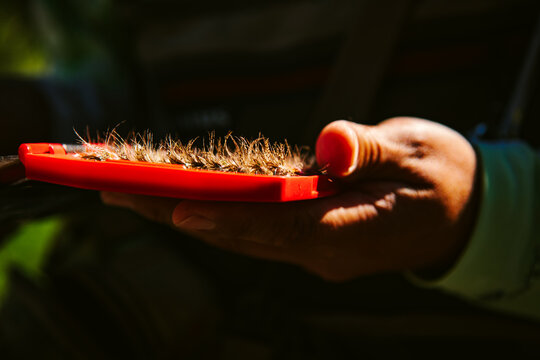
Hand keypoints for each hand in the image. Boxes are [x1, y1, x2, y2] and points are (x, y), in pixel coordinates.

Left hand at [101, 117, 478, 280]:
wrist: (463, 210)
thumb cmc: (446, 178)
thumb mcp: (420, 153)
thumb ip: (370, 148)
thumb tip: (326, 144)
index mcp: (353, 234)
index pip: (281, 228)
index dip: (230, 217)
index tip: (178, 206)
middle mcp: (323, 251)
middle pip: (243, 234)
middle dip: (179, 213)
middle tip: (119, 193)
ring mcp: (313, 248)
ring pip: (241, 234)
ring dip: (186, 213)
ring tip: (131, 194)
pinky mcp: (308, 235)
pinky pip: (253, 227)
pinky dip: (215, 212)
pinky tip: (179, 198)